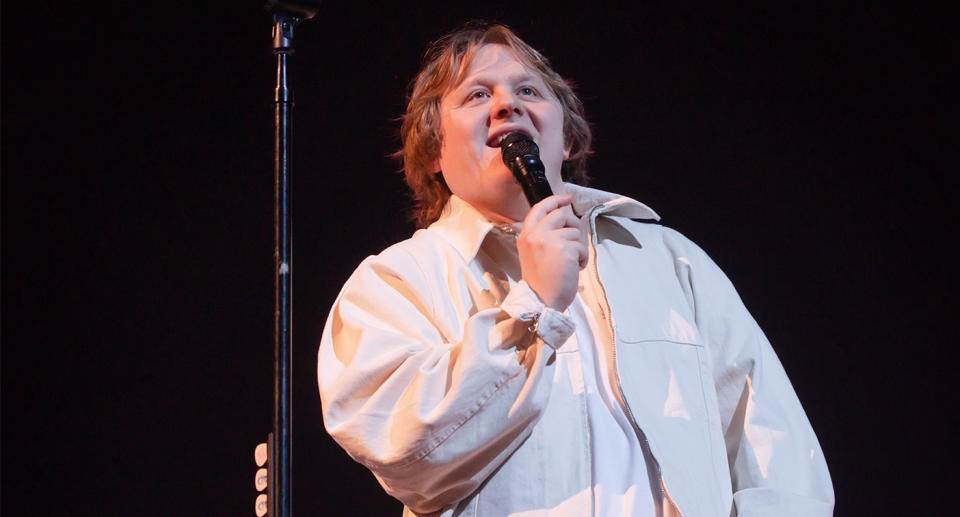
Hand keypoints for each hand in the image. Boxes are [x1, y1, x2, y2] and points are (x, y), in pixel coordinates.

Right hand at [517, 194, 587, 311]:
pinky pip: (582, 246)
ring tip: (569, 263)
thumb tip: (564, 221)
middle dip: (573, 225)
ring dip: (577, 247)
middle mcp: (536, 234)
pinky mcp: (565, 249)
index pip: (540, 208)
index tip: (566, 198)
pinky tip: (574, 269)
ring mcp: (550, 240)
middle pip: (561, 215)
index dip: (555, 200)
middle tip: (574, 241)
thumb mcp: (533, 253)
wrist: (541, 301)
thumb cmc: (540, 281)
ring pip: (574, 232)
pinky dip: (583, 258)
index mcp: (526, 235)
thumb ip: (542, 236)